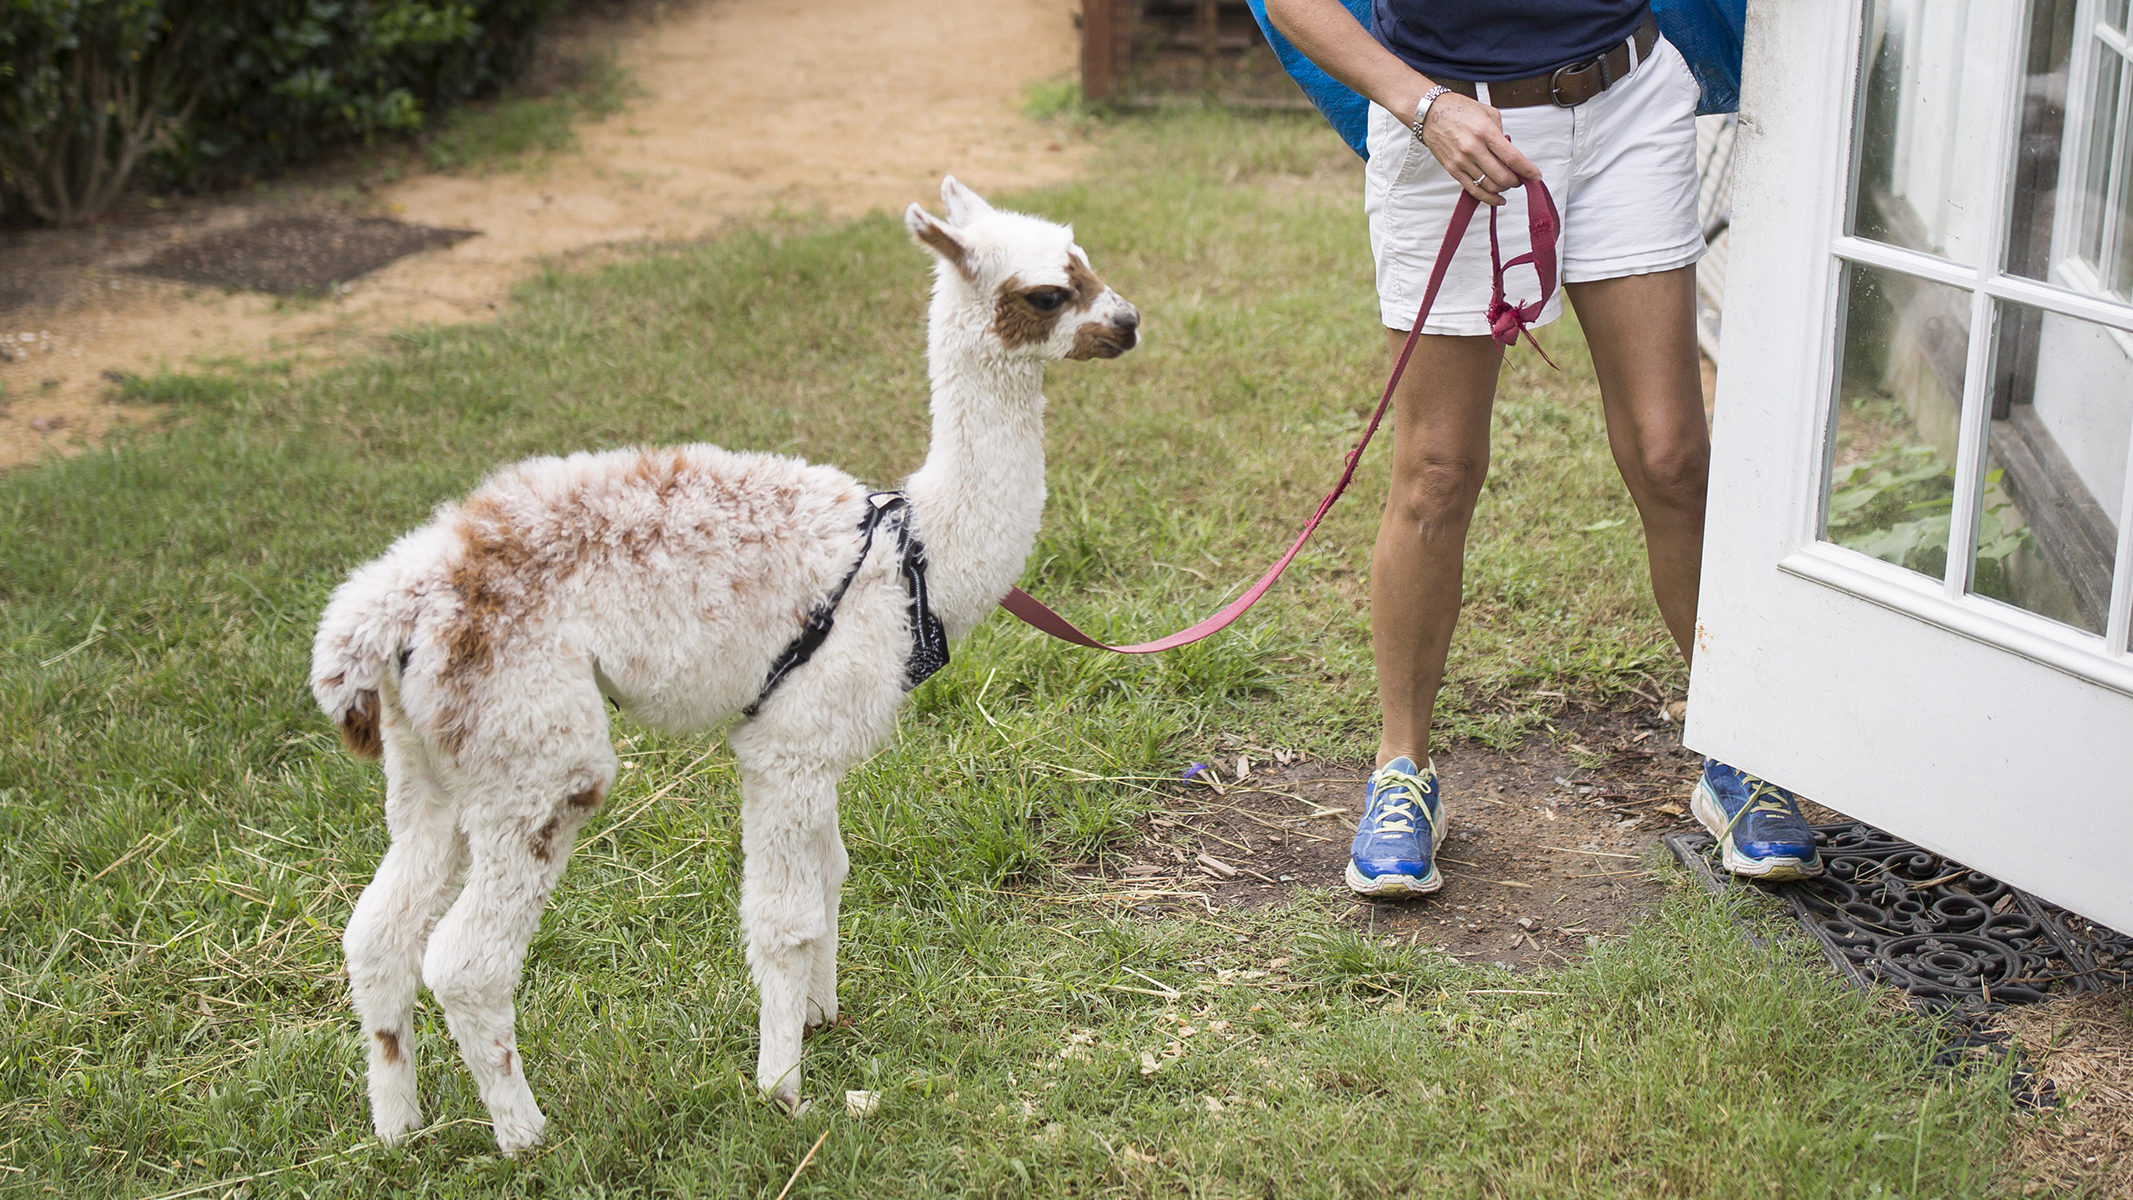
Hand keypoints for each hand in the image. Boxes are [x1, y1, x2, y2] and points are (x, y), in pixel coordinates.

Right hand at [1418, 91, 1540, 205]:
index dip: (1527, 170)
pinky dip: (1488, 198)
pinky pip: (1473, 190)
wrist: (1430, 114)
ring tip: (1508, 184)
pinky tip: (1498, 199)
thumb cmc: (1458, 110)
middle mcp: (1473, 149)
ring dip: (1503, 189)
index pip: (1512, 157)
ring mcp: (1462, 162)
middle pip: (1502, 176)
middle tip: (1521, 179)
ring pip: (1489, 186)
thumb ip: (1501, 132)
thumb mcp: (1488, 113)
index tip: (1535, 176)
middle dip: (1516, 181)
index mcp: (1485, 132)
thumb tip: (1509, 150)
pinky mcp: (1453, 170)